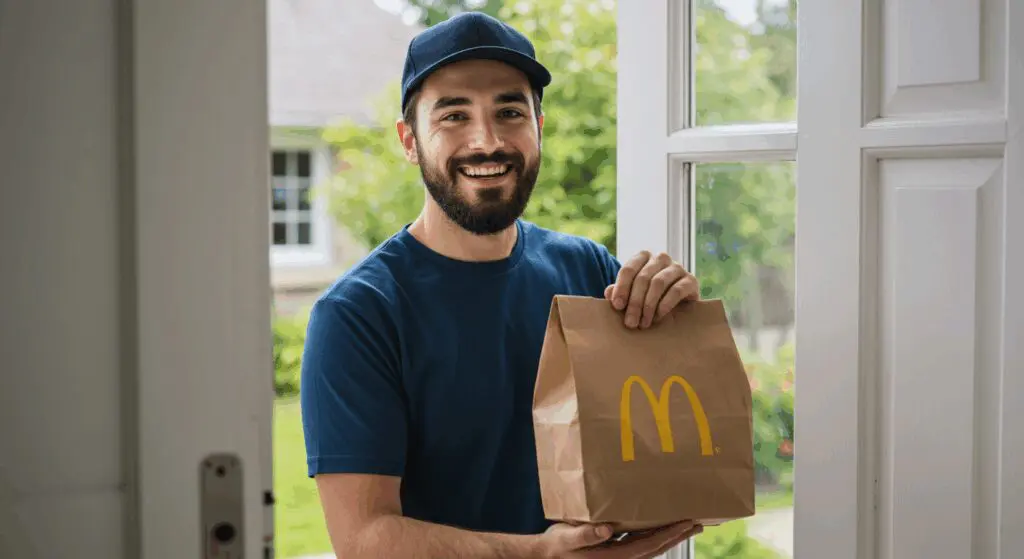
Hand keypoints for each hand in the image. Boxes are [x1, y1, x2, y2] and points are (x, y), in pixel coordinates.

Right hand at [535, 521, 702, 558]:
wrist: (546, 557)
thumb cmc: (555, 548)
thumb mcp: (566, 539)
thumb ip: (585, 534)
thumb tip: (606, 530)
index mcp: (613, 557)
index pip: (648, 545)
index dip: (668, 535)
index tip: (686, 523)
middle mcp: (620, 558)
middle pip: (656, 548)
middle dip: (677, 536)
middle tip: (697, 523)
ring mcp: (618, 556)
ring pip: (651, 547)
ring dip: (669, 536)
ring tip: (685, 524)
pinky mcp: (614, 551)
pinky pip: (640, 544)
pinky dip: (654, 535)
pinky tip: (657, 525)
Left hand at [604, 251, 699, 328]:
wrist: (679, 304)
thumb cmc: (649, 297)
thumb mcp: (632, 294)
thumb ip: (619, 292)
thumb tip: (608, 292)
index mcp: (643, 257)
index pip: (629, 269)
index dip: (621, 288)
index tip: (617, 306)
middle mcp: (660, 258)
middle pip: (643, 278)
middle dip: (634, 302)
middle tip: (630, 322)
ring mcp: (677, 267)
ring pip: (658, 283)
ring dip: (648, 306)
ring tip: (643, 323)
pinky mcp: (690, 280)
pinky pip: (676, 290)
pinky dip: (664, 306)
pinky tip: (658, 318)